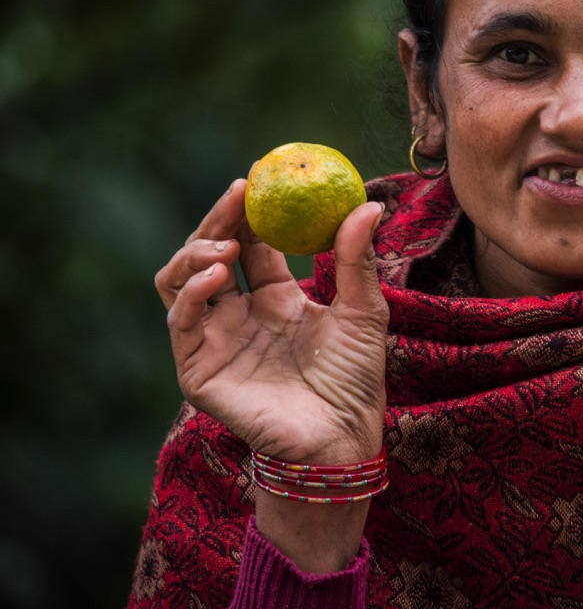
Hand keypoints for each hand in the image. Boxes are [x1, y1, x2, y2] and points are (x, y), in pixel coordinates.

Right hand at [154, 179, 389, 465]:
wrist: (343, 439)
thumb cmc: (356, 380)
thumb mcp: (364, 311)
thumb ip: (357, 260)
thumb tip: (368, 203)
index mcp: (275, 300)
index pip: (250, 243)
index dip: (249, 210)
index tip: (259, 178)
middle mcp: (239, 316)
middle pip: (209, 253)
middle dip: (219, 220)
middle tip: (240, 193)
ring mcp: (214, 341)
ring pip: (178, 281)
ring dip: (196, 252)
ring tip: (228, 243)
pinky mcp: (198, 369)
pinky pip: (181, 322)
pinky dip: (192, 292)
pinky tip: (220, 274)